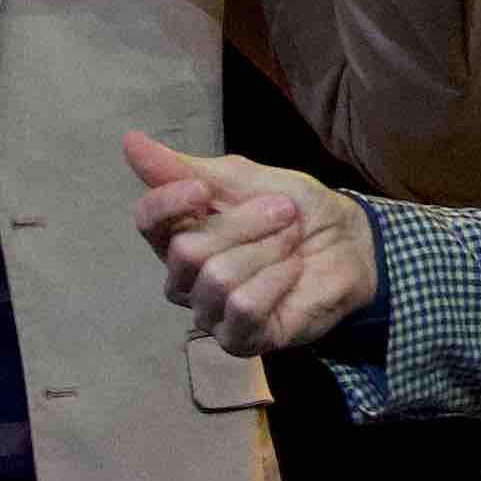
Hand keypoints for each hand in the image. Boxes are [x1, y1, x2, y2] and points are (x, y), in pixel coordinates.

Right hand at [126, 131, 376, 355]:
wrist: (351, 242)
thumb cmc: (294, 211)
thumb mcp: (244, 179)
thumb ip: (186, 169)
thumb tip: (129, 141)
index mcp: (179, 234)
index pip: (148, 222)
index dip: (168, 204)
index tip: (202, 190)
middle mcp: (185, 278)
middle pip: (186, 251)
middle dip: (244, 224)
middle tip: (283, 212)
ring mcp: (210, 312)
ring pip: (217, 279)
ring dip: (267, 250)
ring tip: (292, 243)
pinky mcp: (240, 339)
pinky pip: (244, 307)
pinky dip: (276, 280)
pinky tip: (292, 271)